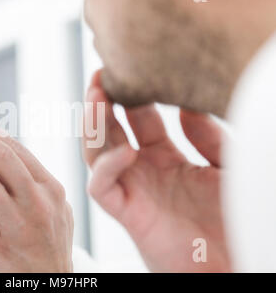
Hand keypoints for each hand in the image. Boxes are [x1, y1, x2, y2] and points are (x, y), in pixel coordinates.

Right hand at [83, 71, 229, 271]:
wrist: (235, 263)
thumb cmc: (235, 217)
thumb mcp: (226, 165)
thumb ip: (207, 136)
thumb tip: (186, 106)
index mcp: (165, 158)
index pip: (139, 119)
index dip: (132, 93)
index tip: (130, 66)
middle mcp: (143, 171)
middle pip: (110, 130)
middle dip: (102, 102)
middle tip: (101, 73)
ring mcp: (133, 190)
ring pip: (96, 153)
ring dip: (93, 125)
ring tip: (97, 95)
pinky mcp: (128, 213)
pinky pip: (102, 187)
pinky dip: (107, 167)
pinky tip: (127, 150)